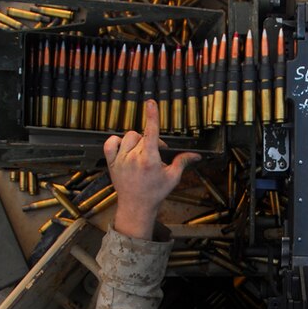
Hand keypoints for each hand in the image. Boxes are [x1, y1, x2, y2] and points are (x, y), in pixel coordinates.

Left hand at [103, 100, 200, 239]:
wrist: (136, 206)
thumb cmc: (155, 193)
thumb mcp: (172, 178)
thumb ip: (182, 162)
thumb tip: (196, 155)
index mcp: (150, 160)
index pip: (151, 132)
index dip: (152, 116)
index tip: (151, 102)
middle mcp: (134, 158)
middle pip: (141, 135)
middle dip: (151, 141)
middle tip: (155, 155)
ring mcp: (121, 160)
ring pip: (128, 137)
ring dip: (136, 141)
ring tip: (141, 154)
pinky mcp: (111, 163)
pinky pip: (111, 143)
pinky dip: (117, 142)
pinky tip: (124, 148)